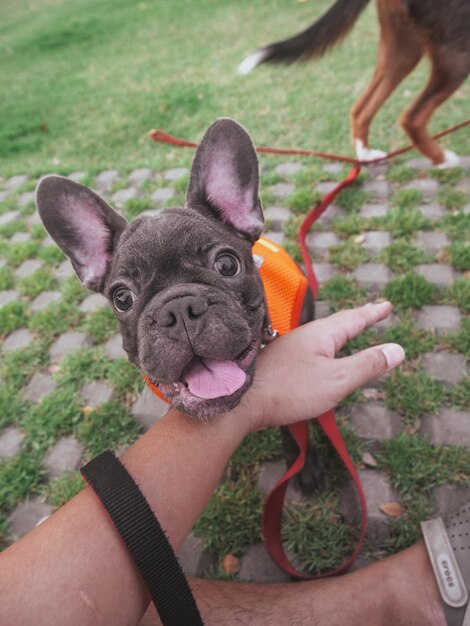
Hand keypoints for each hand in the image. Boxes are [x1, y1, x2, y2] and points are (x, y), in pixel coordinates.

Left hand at [241, 301, 403, 431]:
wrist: (241, 401)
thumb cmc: (289, 390)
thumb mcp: (337, 379)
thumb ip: (367, 364)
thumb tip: (398, 349)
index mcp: (322, 334)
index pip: (354, 318)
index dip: (373, 313)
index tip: (387, 305)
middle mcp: (305, 335)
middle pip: (338, 323)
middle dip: (357, 318)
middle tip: (372, 312)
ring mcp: (289, 347)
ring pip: (322, 335)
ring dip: (340, 331)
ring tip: (349, 330)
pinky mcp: (279, 361)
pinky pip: (310, 347)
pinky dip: (324, 346)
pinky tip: (318, 355)